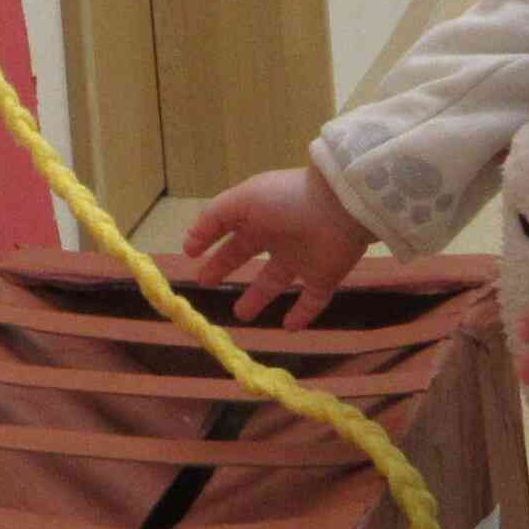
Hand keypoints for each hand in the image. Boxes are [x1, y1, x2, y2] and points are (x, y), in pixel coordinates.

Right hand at [183, 166, 370, 329]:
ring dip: (258, 298)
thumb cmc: (287, 200)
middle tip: (207, 284)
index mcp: (258, 215)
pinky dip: (301, 314)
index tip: (192, 258)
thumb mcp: (242, 201)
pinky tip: (288, 327)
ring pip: (276, 282)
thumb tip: (187, 245)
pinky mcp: (324, 277)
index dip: (210, 243)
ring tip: (241, 316)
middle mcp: (278, 237)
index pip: (229, 232)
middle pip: (246, 255)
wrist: (341, 208)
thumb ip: (213, 219)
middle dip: (226, 267)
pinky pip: (312, 300)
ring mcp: (302, 258)